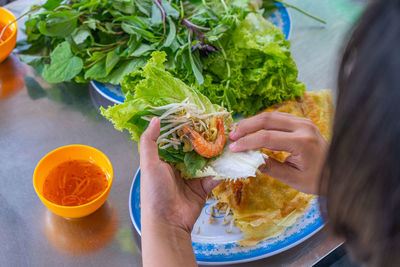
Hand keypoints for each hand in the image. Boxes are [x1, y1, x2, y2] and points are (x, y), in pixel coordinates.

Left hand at [139, 117, 219, 266]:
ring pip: (206, 160)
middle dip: (204, 139)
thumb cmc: (154, 192)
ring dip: (215, 151)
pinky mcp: (204, 188)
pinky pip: (214, 176)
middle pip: (194, 149)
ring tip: (226, 138)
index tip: (196, 115)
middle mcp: (179, 167)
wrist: (167, 222)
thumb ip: (149, 142)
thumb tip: (154, 119)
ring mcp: (193, 177)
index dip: (186, 129)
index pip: (177, 140)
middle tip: (217, 125)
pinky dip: (222, 169)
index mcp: (165, 160)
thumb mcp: (148, 164)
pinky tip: (229, 158)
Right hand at [229, 112, 327, 193]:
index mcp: (302, 142)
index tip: (233, 148)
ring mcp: (303, 121)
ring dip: (252, 122)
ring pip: (272, 115)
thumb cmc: (318, 179)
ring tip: (237, 131)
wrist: (338, 172)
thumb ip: (270, 167)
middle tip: (231, 135)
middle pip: (267, 119)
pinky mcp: (302, 121)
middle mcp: (303, 127)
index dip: (247, 142)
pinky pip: (278, 117)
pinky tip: (252, 128)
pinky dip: (263, 121)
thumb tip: (248, 161)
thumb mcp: (293, 179)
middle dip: (246, 126)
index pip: (267, 137)